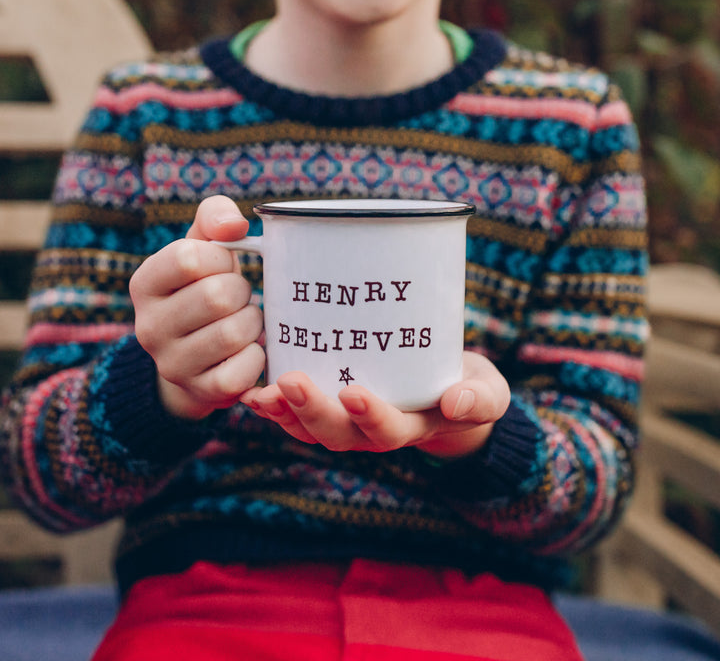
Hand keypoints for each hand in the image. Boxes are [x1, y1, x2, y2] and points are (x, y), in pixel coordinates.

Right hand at [129, 195, 264, 418]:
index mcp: (145, 284)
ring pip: (234, 333)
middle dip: (241, 292)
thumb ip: (214, 218)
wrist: (197, 357)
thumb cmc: (205, 289)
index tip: (223, 266)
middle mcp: (148, 327)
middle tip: (238, 298)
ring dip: (252, 323)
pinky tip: (247, 350)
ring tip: (243, 322)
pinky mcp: (200, 391)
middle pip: (217, 296)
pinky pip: (242, 371)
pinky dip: (256, 357)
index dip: (220, 258)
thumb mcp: (203, 248)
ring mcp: (172, 364)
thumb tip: (234, 225)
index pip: (189, 257)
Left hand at [241, 352, 509, 457]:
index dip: (371, 417)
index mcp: (412, 427)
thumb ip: (479, 399)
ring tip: (262, 394)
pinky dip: (275, 407)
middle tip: (291, 383)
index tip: (353, 393)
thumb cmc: (468, 387)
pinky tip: (253, 393)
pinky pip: (299, 415)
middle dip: (313, 413)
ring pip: (312, 430)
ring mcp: (349, 423)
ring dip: (285, 414)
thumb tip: (457, 403)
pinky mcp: (333, 404)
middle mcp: (374, 431)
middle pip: (339, 435)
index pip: (389, 431)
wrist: (449, 390)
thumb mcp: (487, 392)